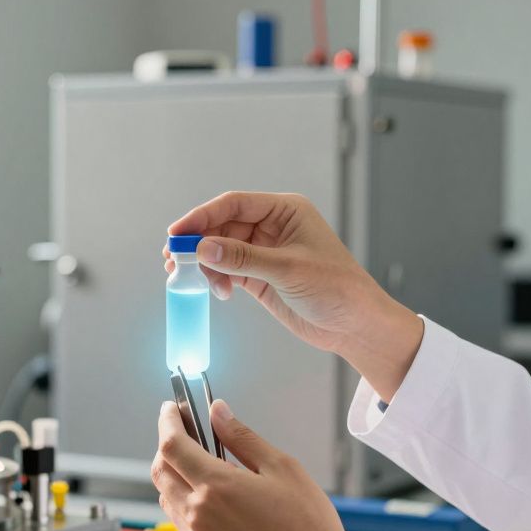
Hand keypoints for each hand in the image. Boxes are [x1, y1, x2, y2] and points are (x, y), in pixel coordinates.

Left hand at [152, 398, 356, 530]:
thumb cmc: (308, 525)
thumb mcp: (281, 467)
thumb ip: (242, 437)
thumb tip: (217, 412)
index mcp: (216, 486)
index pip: (172, 445)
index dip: (167, 421)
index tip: (171, 409)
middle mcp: (198, 514)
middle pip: (160, 470)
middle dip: (167, 446)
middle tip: (186, 433)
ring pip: (167, 497)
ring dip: (174, 475)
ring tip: (202, 465)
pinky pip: (181, 523)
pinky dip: (185, 502)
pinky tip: (212, 498)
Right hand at [165, 191, 422, 400]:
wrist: (354, 325)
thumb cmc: (337, 289)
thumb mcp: (287, 270)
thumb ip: (242, 258)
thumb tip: (203, 247)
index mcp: (285, 211)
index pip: (234, 204)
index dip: (202, 216)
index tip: (178, 232)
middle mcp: (273, 227)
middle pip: (222, 226)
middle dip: (198, 242)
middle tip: (175, 259)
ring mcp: (265, 252)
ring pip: (221, 250)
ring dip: (205, 264)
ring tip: (191, 279)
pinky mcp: (260, 276)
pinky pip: (227, 271)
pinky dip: (216, 279)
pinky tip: (218, 292)